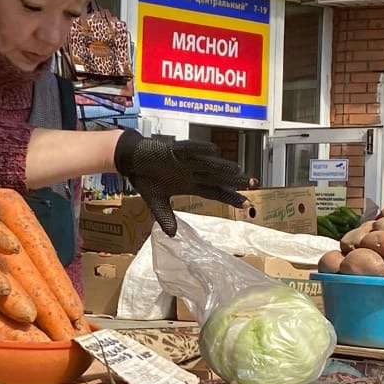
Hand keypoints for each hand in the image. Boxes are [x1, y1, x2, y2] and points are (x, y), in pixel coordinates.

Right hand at [115, 130, 249, 234]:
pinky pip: (190, 149)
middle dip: (234, 180)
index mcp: (191, 185)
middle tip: (253, 184)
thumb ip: (165, 217)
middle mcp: (192, 172)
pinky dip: (200, 149)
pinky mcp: (174, 150)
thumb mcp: (156, 203)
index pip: (215, 192)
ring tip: (237, 170)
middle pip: (217, 177)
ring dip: (222, 166)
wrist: (131, 161)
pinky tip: (214, 150)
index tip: (247, 205)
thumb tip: (172, 235)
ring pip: (208, 163)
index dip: (230, 198)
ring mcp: (185, 161)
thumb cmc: (146, 179)